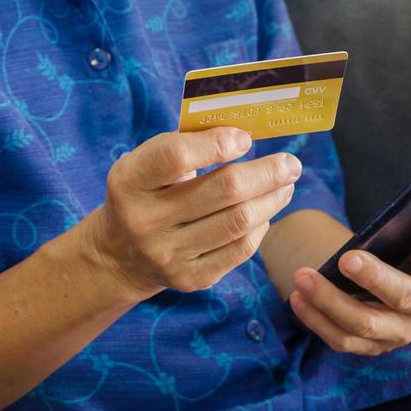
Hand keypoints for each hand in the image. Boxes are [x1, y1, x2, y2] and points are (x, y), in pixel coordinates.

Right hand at [83, 128, 302, 298]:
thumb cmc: (146, 192)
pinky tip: (266, 213)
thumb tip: (245, 132)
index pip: (176, 156)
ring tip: (286, 185)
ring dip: (272, 199)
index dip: (217, 144)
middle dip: (267, 173)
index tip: (246, 138)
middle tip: (290, 163)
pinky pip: (240, 251)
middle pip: (223, 191)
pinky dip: (260, 227)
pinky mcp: (189, 278)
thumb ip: (187, 144)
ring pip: (239, 222)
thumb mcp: (147, 162)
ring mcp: (167, 254)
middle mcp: (145, 220)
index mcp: (130, 181)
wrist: (120, 254)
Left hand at [287, 203, 410, 355]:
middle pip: (402, 296)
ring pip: (365, 323)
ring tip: (303, 277)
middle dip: (374, 277)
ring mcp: (400, 332)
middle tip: (346, 258)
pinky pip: (343, 339)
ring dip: (331, 300)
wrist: (394, 285)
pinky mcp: (373, 346)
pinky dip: (317, 320)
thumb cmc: (406, 252)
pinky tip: (297, 299)